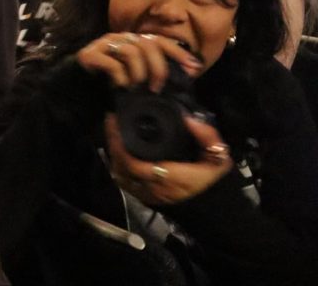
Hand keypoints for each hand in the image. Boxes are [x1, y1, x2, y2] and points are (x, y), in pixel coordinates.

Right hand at [77, 32, 202, 91]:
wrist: (73, 89)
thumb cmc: (106, 85)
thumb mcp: (135, 78)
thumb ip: (153, 73)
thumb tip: (182, 77)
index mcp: (132, 42)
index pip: (159, 40)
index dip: (178, 52)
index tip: (194, 68)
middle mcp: (119, 39)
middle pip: (148, 44)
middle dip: (158, 67)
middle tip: (157, 87)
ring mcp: (103, 44)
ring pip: (132, 51)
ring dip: (139, 73)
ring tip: (137, 88)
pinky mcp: (89, 55)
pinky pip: (113, 63)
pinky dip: (121, 77)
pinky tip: (121, 86)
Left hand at [105, 114, 233, 204]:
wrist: (217, 211)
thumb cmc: (214, 182)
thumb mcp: (219, 158)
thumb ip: (207, 137)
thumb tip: (189, 120)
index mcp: (167, 177)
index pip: (132, 163)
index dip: (118, 144)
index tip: (115, 122)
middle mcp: (153, 188)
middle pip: (120, 168)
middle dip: (113, 145)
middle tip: (112, 124)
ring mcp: (148, 196)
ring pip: (120, 176)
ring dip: (114, 156)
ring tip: (115, 136)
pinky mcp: (147, 199)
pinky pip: (126, 183)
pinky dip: (120, 167)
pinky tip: (120, 153)